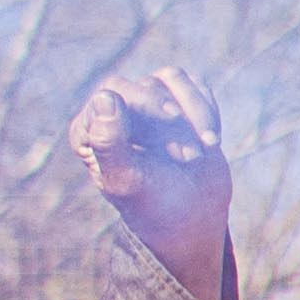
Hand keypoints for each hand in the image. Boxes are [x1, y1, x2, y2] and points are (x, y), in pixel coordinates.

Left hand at [67, 67, 232, 299]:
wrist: (195, 218)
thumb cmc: (155, 205)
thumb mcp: (128, 180)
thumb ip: (110, 142)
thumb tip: (105, 97)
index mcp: (90, 129)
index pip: (115, 90)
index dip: (147, 103)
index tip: (174, 121)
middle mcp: (115, 112)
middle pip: (147, 85)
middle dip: (174, 120)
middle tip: (188, 156)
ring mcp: (148, 106)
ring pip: (173, 80)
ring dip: (195, 116)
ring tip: (203, 150)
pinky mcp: (178, 104)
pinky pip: (195, 86)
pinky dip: (207, 110)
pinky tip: (209, 139)